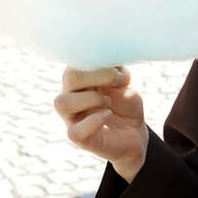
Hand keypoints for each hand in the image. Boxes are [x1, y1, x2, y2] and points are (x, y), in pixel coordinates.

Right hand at [54, 66, 147, 181]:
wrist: (135, 131)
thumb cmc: (125, 102)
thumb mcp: (124, 80)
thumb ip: (114, 67)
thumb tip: (110, 59)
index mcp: (80, 79)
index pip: (76, 62)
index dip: (99, 63)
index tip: (119, 71)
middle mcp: (71, 96)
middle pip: (69, 77)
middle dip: (99, 76)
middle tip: (117, 84)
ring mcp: (72, 118)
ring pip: (62, 103)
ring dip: (92, 99)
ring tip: (108, 103)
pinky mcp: (79, 138)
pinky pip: (74, 131)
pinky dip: (94, 121)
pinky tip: (107, 115)